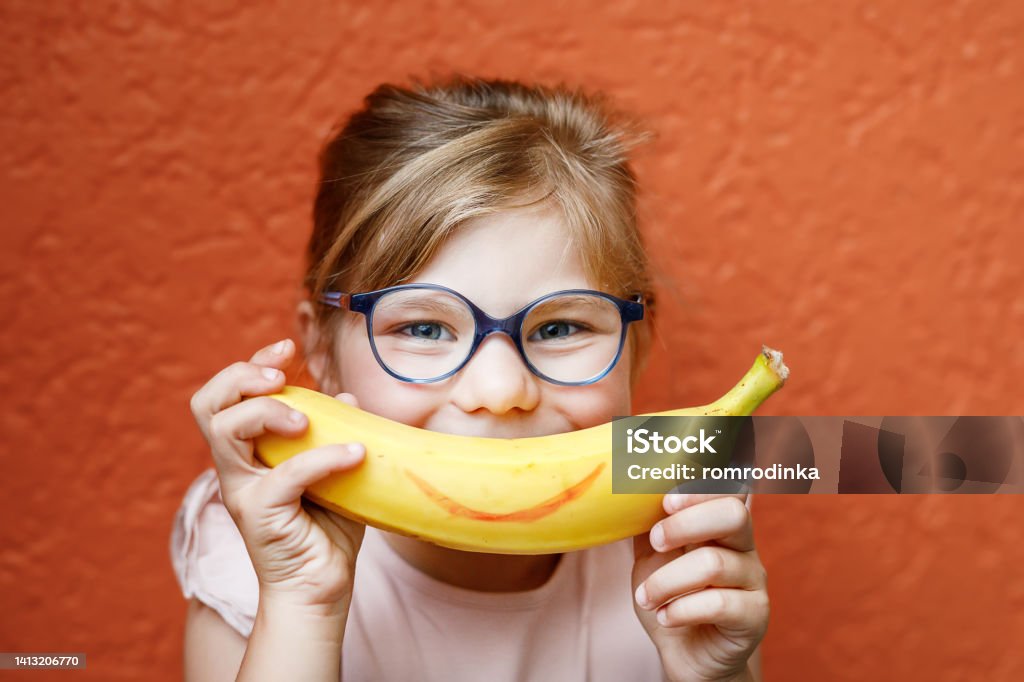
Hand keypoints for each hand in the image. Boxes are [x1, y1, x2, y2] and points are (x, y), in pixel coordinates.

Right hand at [189, 338, 367, 609]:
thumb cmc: (326, 532)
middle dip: (241, 376)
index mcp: (248, 453)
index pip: (227, 396)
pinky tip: (355, 455)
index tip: (286, 348)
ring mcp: (242, 491)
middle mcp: (236, 467)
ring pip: (226, 430)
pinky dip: (322, 458)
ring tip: (307, 420)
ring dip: (267, 412)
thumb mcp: (335, 472)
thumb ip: (338, 434)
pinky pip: (284, 475)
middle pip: (207, 404)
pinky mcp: (260, 515)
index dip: (249, 365)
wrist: (321, 589)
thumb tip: (349, 397)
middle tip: (280, 377)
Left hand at [631, 493, 767, 681]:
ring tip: (645, 597)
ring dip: (666, 580)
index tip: (665, 501)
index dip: (699, 489)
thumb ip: (649, 521)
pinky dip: (681, 609)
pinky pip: (719, 604)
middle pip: (733, 515)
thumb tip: (629, 490)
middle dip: (685, 524)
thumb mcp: (653, 555)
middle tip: (656, 541)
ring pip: (714, 564)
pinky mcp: (755, 616)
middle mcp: (744, 547)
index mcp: (720, 525)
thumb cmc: (671, 596)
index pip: (725, 490)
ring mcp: (754, 581)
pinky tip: (665, 617)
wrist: (685, 653)